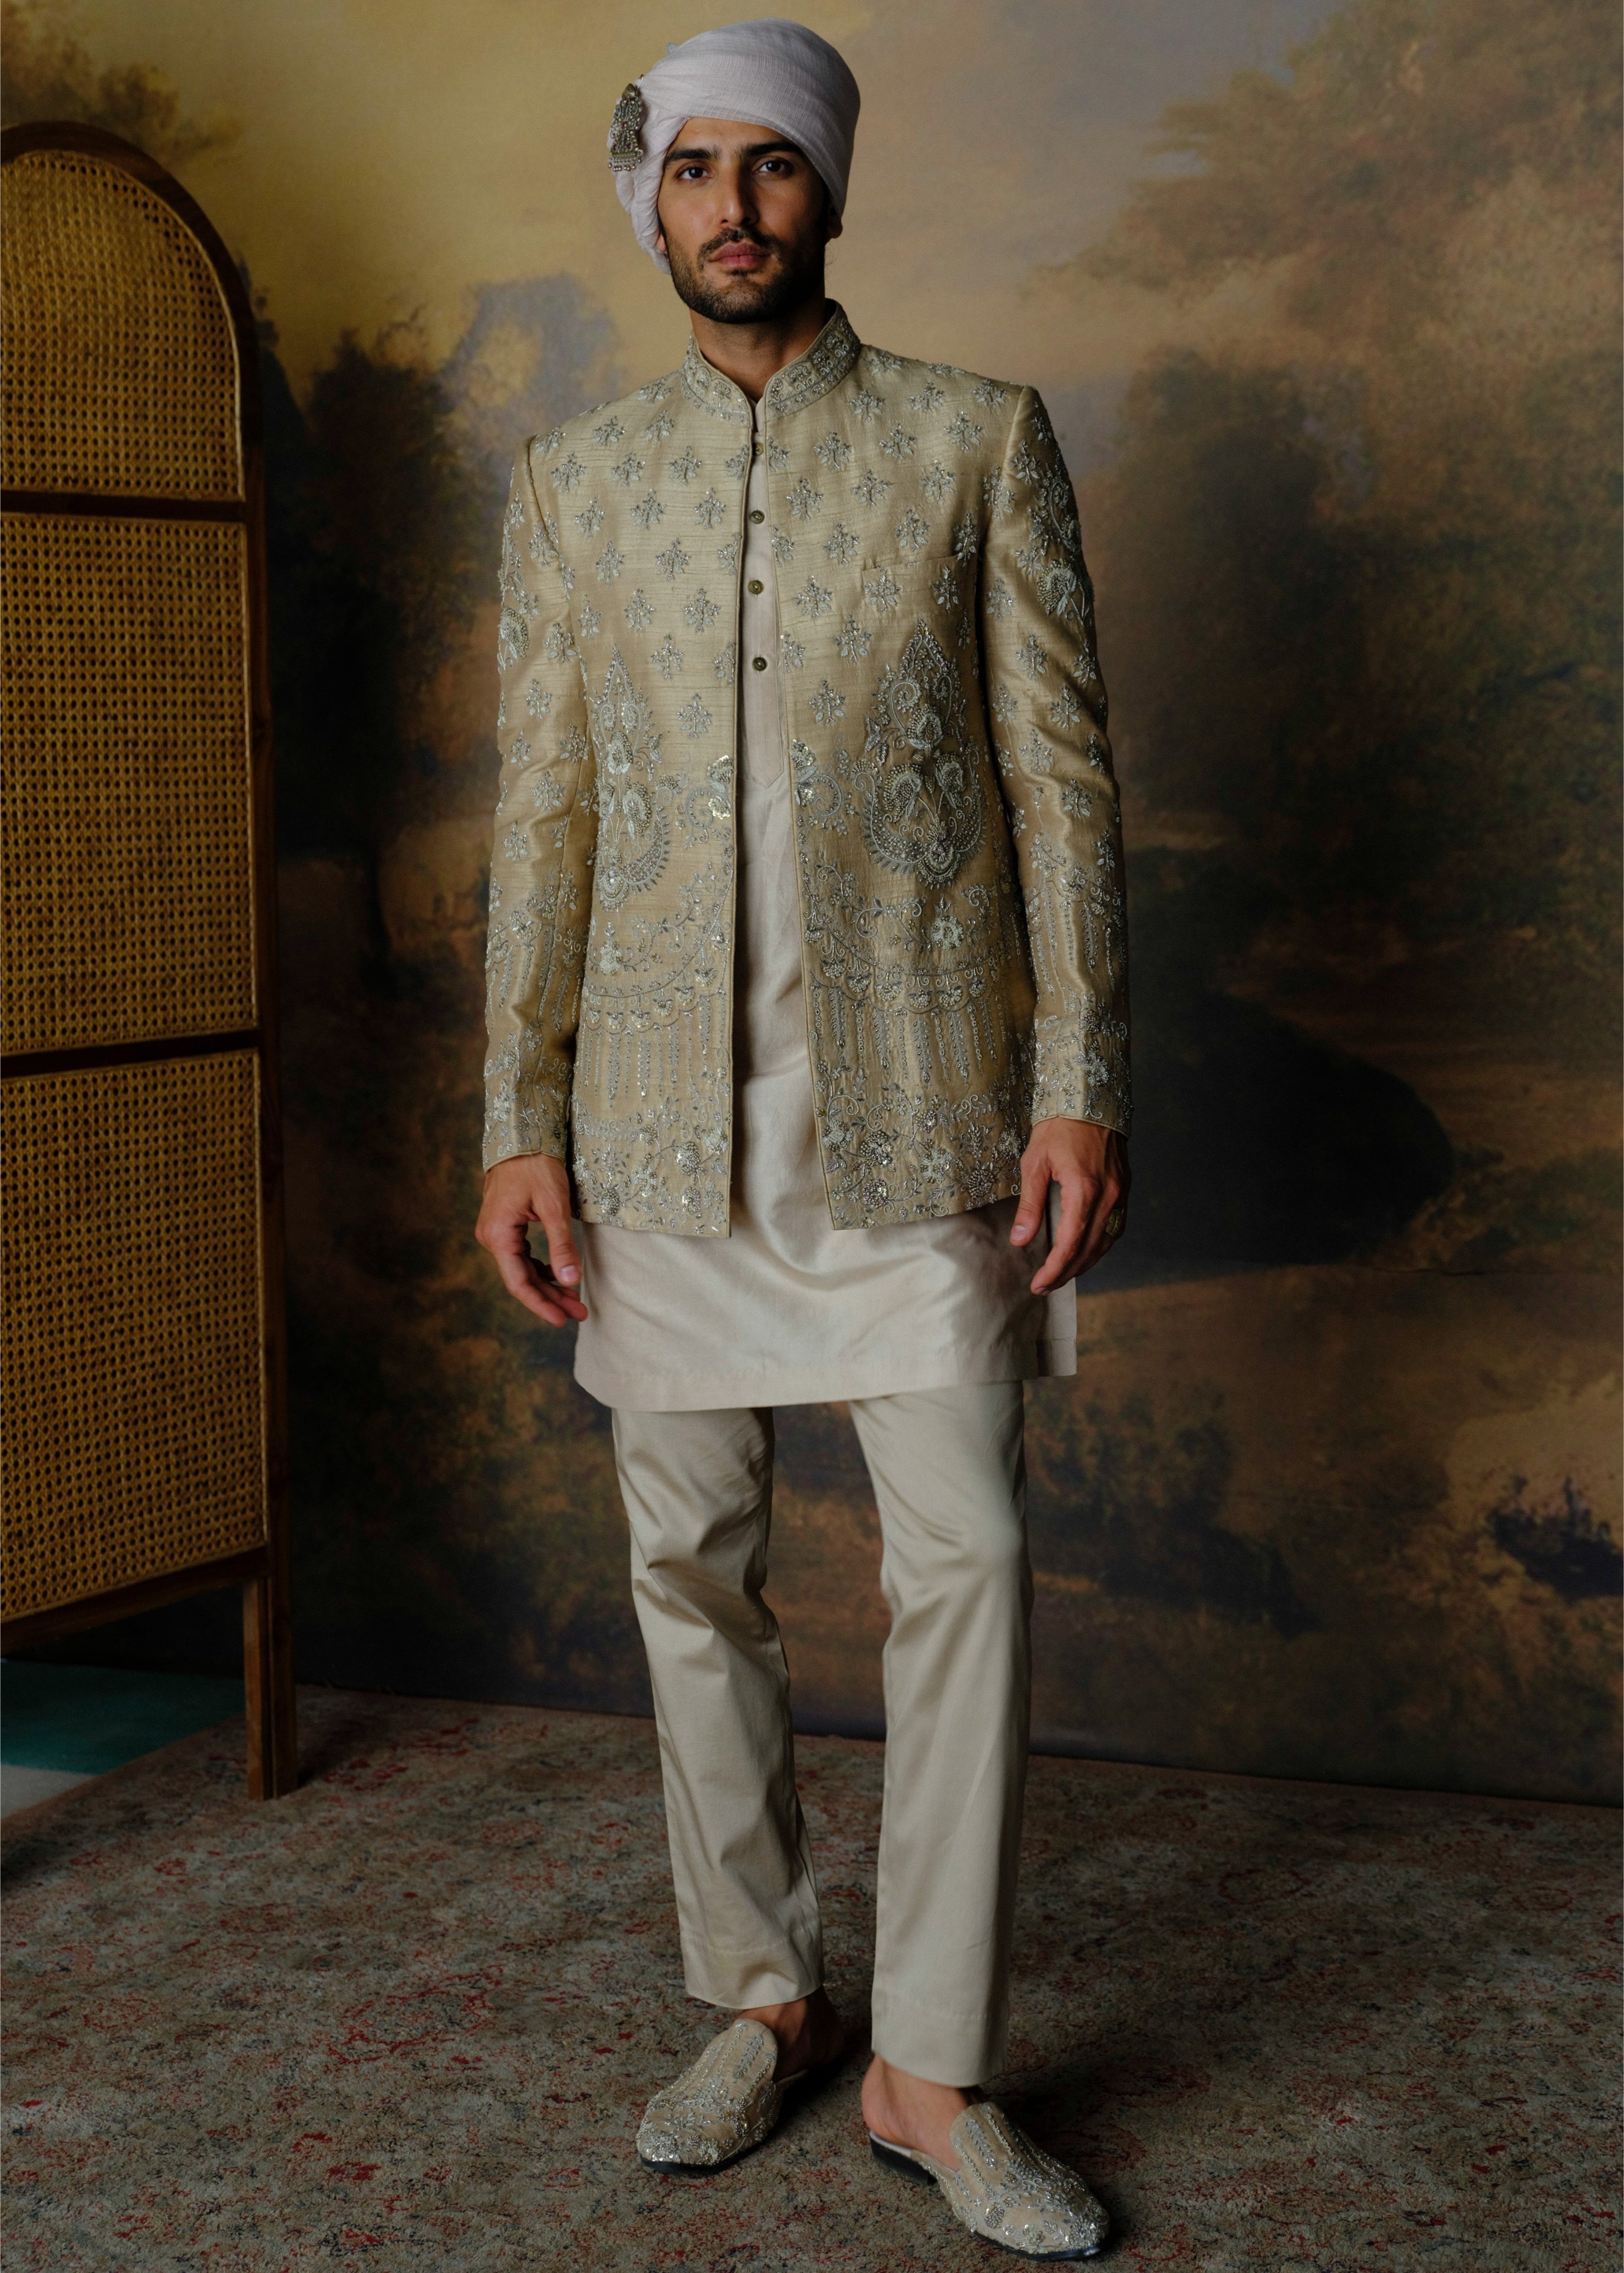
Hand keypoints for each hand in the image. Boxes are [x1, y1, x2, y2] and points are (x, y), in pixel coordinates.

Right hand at [475, 1153, 588, 1325]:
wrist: (522, 1136)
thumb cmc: (536, 1166)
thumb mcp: (554, 1206)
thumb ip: (561, 1245)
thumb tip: (570, 1281)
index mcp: (498, 1235)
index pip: (519, 1282)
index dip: (541, 1304)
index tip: (562, 1320)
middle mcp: (492, 1237)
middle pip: (522, 1278)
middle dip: (551, 1297)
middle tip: (579, 1313)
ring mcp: (497, 1231)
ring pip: (523, 1268)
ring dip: (548, 1284)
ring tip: (575, 1300)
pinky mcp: (505, 1225)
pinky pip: (522, 1255)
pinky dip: (542, 1267)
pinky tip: (560, 1276)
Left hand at [1010, 1118, 1129, 1291]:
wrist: (1089, 1098)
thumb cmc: (1059, 1127)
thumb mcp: (1034, 1163)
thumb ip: (1030, 1204)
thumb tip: (1021, 1240)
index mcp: (1084, 1189)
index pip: (1070, 1243)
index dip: (1055, 1269)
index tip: (1038, 1284)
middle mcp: (1109, 1196)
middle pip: (1089, 1249)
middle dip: (1067, 1272)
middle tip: (1045, 1286)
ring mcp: (1121, 1193)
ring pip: (1106, 1242)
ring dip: (1085, 1263)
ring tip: (1063, 1274)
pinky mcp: (1125, 1188)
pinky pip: (1116, 1227)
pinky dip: (1100, 1245)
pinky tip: (1086, 1251)